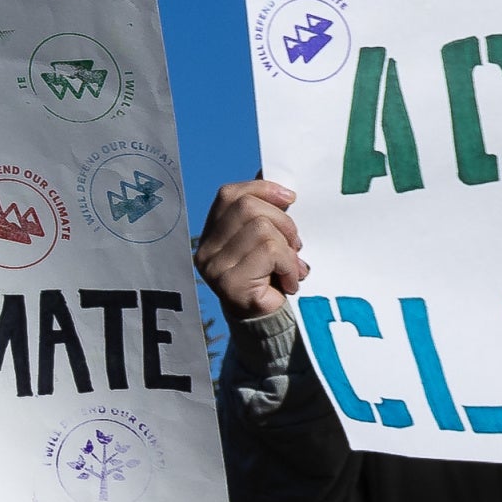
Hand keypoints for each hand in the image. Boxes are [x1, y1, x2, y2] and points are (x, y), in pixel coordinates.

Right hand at [193, 178, 309, 321]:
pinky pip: (270, 252)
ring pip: (262, 229)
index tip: (291, 198)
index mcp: (211, 234)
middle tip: (295, 245)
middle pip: (248, 207)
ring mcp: (215, 267)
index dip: (261, 189)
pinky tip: (290, 281)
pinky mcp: (231, 283)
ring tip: (292, 266)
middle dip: (283, 221)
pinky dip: (289, 264)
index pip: (229, 195)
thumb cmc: (269, 279)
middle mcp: (205, 249)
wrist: (266, 324)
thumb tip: (275, 176)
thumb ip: (265, 213)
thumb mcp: (267, 240)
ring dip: (288, 247)